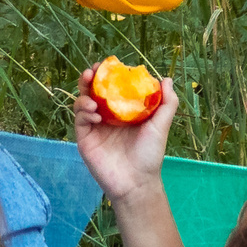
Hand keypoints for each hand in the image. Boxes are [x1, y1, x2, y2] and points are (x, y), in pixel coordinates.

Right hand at [75, 68, 177, 201]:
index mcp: (123, 110)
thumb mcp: (161, 125)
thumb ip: (167, 103)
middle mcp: (107, 115)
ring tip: (93, 99)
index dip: (108, 74)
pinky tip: (95, 115)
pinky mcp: (85, 138)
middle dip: (90, 78)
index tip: (109, 64)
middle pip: (93, 90)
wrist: (136, 182)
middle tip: (92, 71)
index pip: (112, 86)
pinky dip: (84, 112)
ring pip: (82, 102)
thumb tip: (166, 79)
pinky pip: (80, 120)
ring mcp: (94, 126)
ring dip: (84, 94)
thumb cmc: (150, 154)